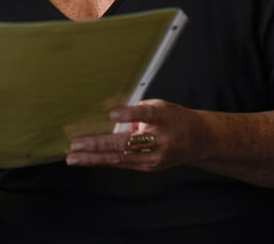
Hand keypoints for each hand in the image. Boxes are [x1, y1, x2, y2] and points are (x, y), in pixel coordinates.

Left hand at [65, 99, 208, 171]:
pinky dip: (103, 161)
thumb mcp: (158, 106)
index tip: (112, 115)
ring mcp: (155, 157)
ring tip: (73, 158)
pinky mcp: (149, 166)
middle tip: (76, 145)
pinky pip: (122, 163)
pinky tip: (86, 160)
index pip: (146, 115)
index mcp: (163, 118)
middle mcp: (160, 140)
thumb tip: (108, 119)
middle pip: (126, 143)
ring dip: (94, 158)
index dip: (130, 115)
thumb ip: (135, 111)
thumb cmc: (174, 118)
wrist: (199, 140)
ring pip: (120, 158)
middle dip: (98, 145)